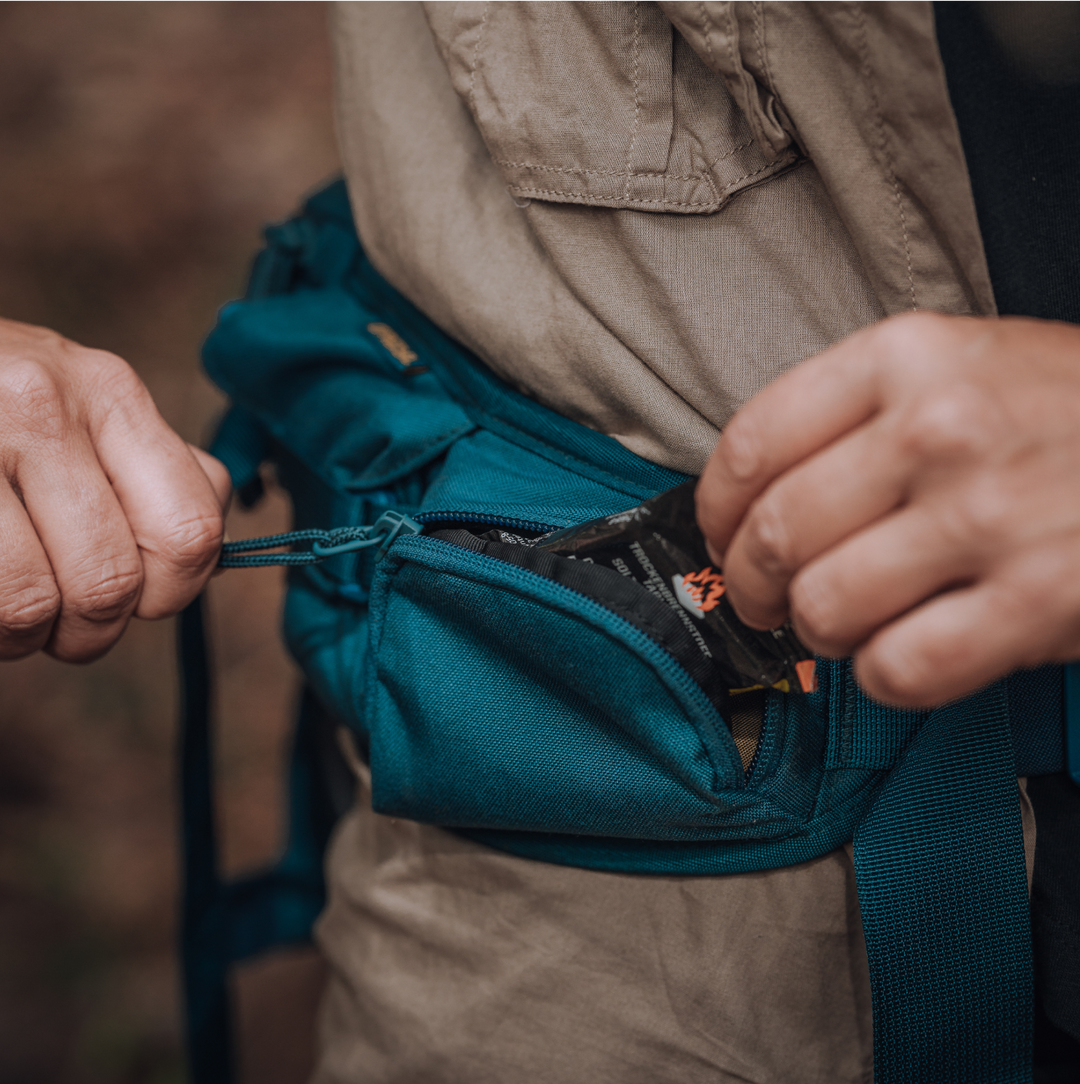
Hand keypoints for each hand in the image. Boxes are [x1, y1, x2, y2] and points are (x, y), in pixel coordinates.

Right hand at [0, 317, 229, 661]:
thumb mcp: (82, 407)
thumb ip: (152, 472)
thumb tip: (208, 558)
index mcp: (110, 392)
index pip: (190, 530)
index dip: (172, 591)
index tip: (142, 598)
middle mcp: (41, 403)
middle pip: (111, 581)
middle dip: (91, 631)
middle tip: (63, 625)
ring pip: (31, 604)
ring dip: (23, 638)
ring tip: (10, 615)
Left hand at [696, 312, 1079, 708]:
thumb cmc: (1071, 413)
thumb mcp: (962, 364)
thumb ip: (854, 413)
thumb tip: (752, 494)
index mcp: (907, 358)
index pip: (753, 444)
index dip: (714, 508)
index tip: (719, 534)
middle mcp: (940, 430)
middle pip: (777, 534)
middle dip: (750, 584)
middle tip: (763, 598)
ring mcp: (991, 516)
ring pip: (826, 607)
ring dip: (818, 631)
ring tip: (842, 621)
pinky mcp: (1038, 602)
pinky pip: (900, 668)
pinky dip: (884, 676)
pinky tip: (903, 652)